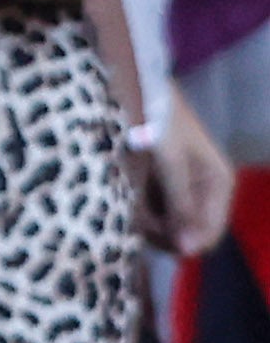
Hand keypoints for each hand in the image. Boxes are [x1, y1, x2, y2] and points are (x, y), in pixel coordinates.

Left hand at [136, 105, 237, 253]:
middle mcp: (205, 192)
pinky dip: (138, 212)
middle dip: (161, 233)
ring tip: (127, 203)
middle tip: (134, 219)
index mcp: (218, 185)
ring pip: (167, 227)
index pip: (209, 234)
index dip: (182, 243)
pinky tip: (124, 200)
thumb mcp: (171, 162)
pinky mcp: (162, 187)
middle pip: (186, 234)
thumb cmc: (160, 121)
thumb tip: (188, 250)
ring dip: (146, 224)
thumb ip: (180, 204)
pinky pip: (153, 213)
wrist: (139, 91)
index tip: (154, 237)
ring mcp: (183, 190)